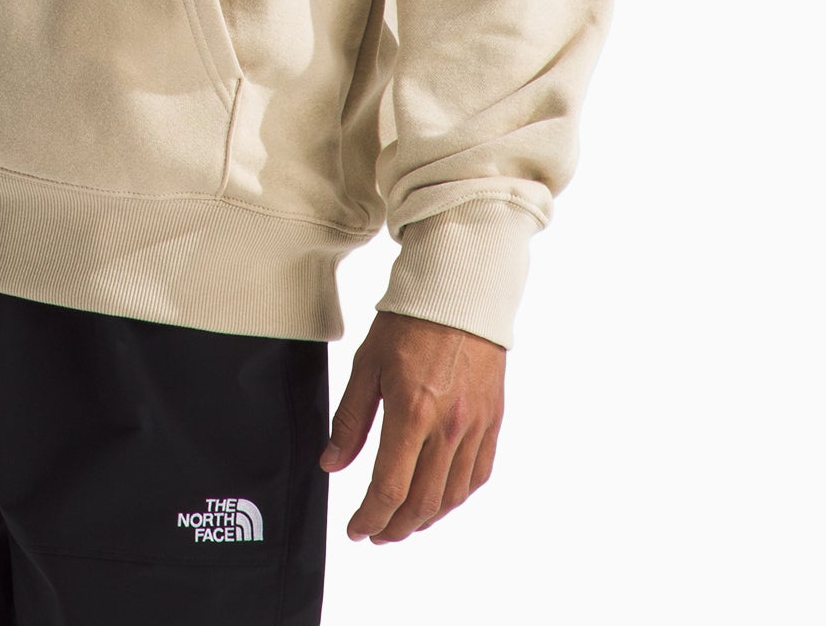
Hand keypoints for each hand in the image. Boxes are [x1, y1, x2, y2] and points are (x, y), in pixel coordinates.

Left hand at [320, 310, 505, 541]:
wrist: (460, 292)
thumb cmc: (409, 323)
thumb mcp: (367, 364)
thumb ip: (351, 420)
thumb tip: (332, 464)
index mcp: (411, 411)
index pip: (389, 488)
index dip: (369, 517)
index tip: (356, 528)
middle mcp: (448, 425)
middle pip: (422, 503)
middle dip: (395, 528)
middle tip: (376, 532)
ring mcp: (475, 425)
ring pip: (452, 496)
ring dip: (425, 519)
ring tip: (403, 522)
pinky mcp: (493, 420)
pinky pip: (478, 474)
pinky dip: (457, 497)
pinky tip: (440, 499)